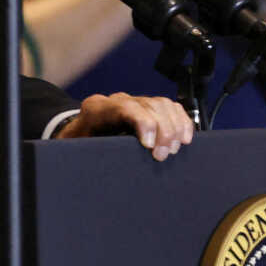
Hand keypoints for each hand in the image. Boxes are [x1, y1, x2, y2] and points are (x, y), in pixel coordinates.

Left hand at [52, 92, 193, 160]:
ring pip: (162, 105)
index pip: (125, 107)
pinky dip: (181, 121)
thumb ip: (94, 155)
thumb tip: (115, 166)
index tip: (149, 146)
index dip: (143, 123)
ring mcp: (134, 101)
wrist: (80, 135)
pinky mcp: (148, 106)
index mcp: (96, 109)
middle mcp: (117, 100)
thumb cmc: (80, 146)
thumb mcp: (80, 152)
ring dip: (174, 128)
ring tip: (173, 150)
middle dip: (162, 132)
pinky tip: (184, 139)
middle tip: (163, 156)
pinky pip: (170, 107)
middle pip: (149, 106)